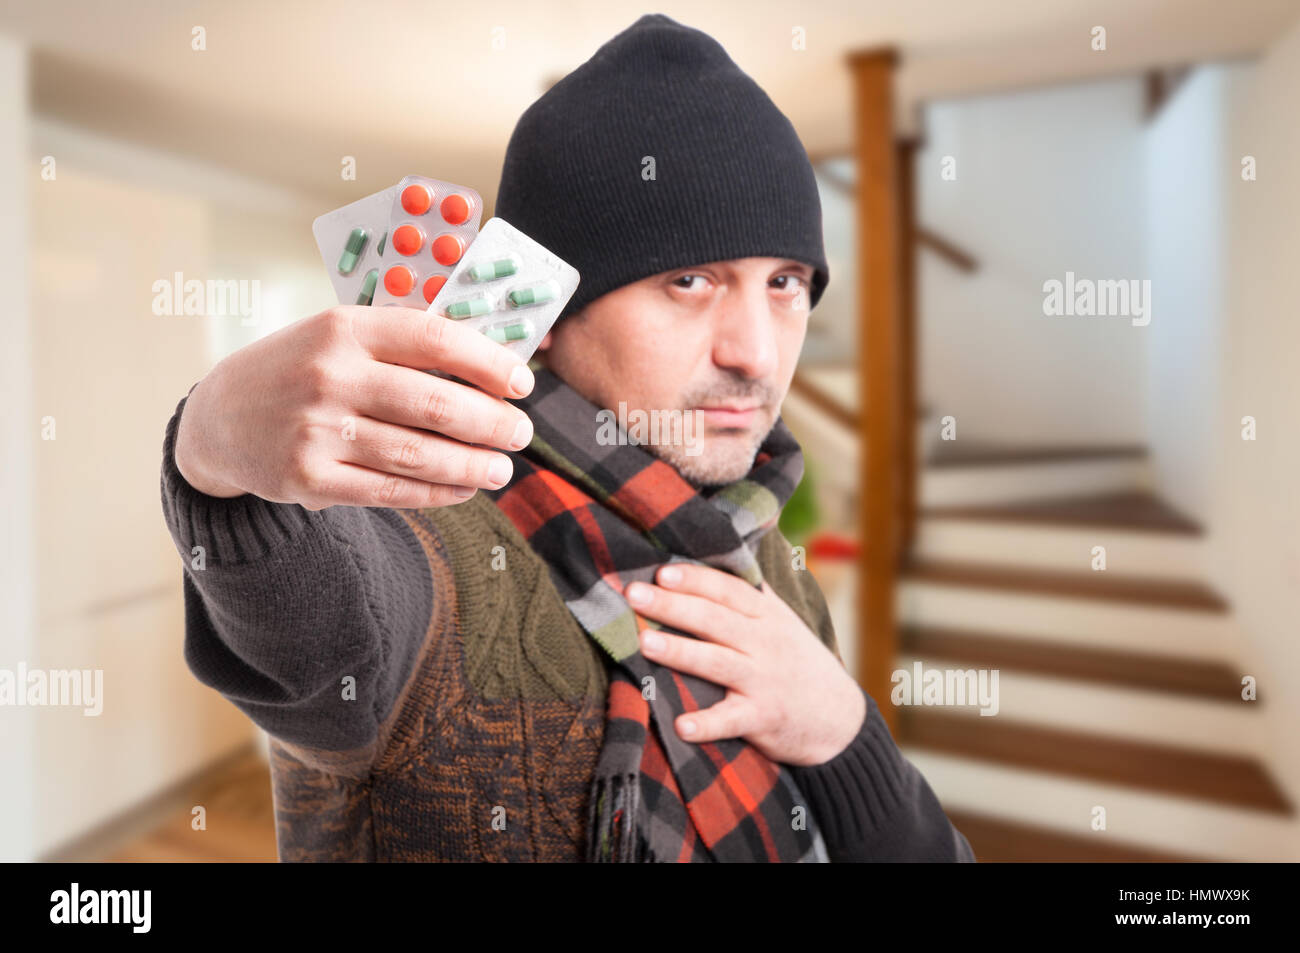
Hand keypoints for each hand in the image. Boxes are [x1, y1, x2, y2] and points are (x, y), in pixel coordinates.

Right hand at [174, 306, 535, 507]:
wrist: (218, 419)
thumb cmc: (299, 370)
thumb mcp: (337, 336)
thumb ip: (402, 346)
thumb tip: (491, 369)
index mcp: (343, 328)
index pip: (433, 339)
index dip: (488, 362)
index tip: (522, 382)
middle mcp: (329, 376)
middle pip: (433, 403)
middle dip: (491, 422)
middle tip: (521, 433)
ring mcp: (316, 430)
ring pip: (417, 453)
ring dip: (471, 465)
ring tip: (501, 469)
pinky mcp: (309, 478)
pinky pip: (390, 489)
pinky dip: (435, 492)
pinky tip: (463, 489)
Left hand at [624, 563, 866, 766]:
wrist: (839, 719)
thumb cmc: (797, 662)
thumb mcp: (782, 622)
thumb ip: (750, 595)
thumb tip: (719, 553)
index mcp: (767, 616)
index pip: (727, 590)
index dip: (695, 579)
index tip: (661, 571)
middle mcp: (765, 643)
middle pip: (714, 619)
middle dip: (672, 605)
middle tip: (634, 595)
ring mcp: (764, 681)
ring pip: (717, 662)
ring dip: (681, 652)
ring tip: (645, 642)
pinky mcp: (763, 718)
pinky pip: (731, 720)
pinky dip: (707, 724)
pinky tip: (681, 725)